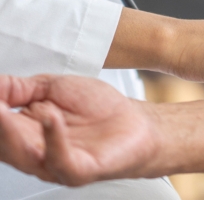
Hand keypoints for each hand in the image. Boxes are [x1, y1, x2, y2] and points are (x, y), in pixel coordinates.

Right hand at [0, 75, 158, 185]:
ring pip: (23, 153)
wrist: (137, 123)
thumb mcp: (54, 88)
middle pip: (3, 141)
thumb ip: (19, 88)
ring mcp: (54, 164)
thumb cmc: (99, 108)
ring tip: (3, 108)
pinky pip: (59, 159)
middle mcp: (33, 152)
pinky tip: (50, 116)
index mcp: (24, 133)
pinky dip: (53, 136)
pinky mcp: (77, 170)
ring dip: (10, 130)